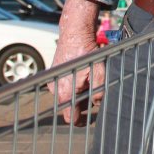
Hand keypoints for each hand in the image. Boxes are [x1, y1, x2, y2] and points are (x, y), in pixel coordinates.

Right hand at [48, 0, 103, 124]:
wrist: (75, 32)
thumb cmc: (86, 52)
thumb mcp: (99, 72)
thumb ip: (99, 91)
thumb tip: (98, 102)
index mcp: (65, 92)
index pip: (69, 117)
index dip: (80, 120)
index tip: (89, 119)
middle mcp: (56, 88)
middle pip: (69, 105)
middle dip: (82, 103)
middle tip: (94, 95)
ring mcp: (54, 80)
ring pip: (68, 94)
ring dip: (79, 91)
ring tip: (89, 80)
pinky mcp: (55, 72)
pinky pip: (65, 83)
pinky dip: (74, 82)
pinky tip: (83, 73)